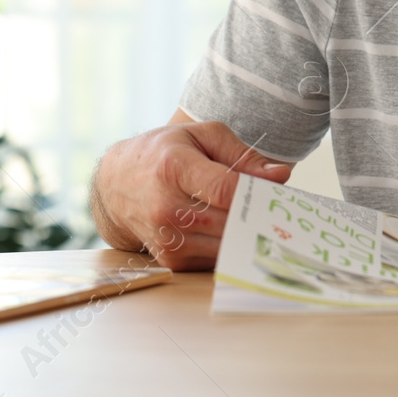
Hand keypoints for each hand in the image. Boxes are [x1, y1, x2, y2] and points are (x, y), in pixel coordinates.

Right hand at [91, 120, 291, 269]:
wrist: (116, 184)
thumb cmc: (165, 153)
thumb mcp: (202, 136)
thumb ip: (243, 155)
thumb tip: (281, 176)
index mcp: (173, 168)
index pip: (225, 189)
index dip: (258, 191)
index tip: (279, 189)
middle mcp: (165, 207)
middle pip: (230, 221)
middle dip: (259, 215)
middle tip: (279, 208)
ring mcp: (166, 238)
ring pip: (227, 244)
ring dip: (248, 233)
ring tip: (261, 218)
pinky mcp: (170, 259)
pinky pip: (216, 258)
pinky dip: (231, 246)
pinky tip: (236, 230)